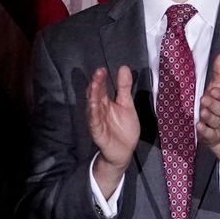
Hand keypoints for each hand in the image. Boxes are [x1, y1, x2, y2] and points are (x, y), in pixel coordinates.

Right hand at [87, 65, 139, 196]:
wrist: (124, 151)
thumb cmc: (124, 127)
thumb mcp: (127, 104)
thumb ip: (124, 87)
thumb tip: (124, 67)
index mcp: (105, 102)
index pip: (101, 87)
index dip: (101, 78)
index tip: (102, 69)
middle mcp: (99, 109)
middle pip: (95, 94)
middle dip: (96, 83)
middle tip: (99, 72)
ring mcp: (97, 120)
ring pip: (93, 106)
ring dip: (93, 95)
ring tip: (95, 84)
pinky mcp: (98, 132)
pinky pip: (94, 122)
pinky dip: (94, 114)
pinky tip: (94, 105)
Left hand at [197, 52, 219, 171]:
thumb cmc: (217, 104)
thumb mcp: (218, 87)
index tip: (213, 90)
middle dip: (213, 104)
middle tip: (204, 99)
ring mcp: (218, 125)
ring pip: (215, 121)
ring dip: (209, 116)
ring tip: (201, 112)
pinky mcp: (211, 135)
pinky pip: (209, 134)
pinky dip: (204, 131)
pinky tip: (198, 126)